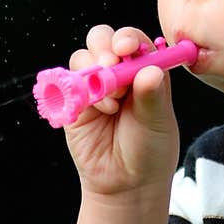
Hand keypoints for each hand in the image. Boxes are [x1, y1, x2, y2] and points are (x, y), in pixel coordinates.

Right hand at [62, 25, 180, 200]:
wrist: (125, 184)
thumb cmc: (149, 151)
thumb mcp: (158, 122)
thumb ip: (153, 95)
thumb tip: (151, 69)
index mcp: (144, 70)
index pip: (134, 41)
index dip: (128, 39)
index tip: (127, 49)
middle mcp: (118, 73)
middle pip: (103, 39)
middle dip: (104, 47)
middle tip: (110, 67)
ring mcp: (93, 85)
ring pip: (83, 57)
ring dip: (93, 74)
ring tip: (110, 103)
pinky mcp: (73, 102)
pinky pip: (65, 83)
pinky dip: (75, 90)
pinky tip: (93, 109)